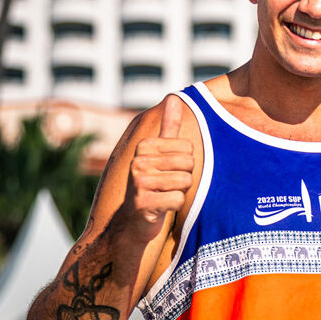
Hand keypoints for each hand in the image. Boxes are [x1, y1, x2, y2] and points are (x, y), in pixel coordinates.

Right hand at [125, 95, 193, 231]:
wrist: (132, 222)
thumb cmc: (153, 185)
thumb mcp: (159, 154)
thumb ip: (169, 127)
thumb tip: (175, 97)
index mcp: (144, 147)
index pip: (188, 148)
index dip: (185, 164)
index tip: (168, 172)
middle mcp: (138, 161)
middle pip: (188, 164)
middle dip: (184, 179)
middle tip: (166, 186)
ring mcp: (138, 182)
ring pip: (185, 182)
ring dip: (179, 192)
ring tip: (163, 196)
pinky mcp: (142, 203)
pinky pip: (178, 200)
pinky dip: (174, 206)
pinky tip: (160, 208)